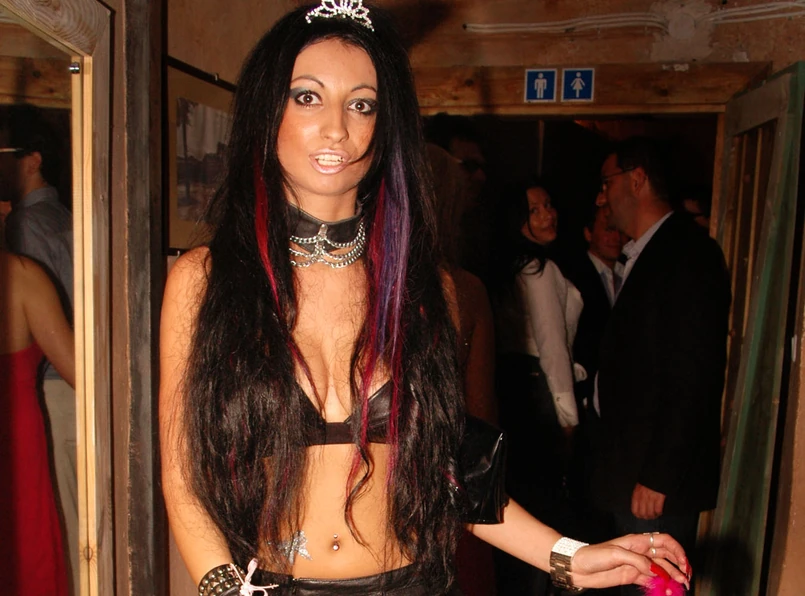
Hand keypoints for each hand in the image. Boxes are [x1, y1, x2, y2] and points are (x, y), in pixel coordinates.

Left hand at [570, 533, 690, 589]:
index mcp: (637, 541)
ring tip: (680, 587)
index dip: (677, 550)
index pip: (664, 540)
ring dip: (672, 577)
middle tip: (686, 578)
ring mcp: (637, 565)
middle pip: (666, 556)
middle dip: (679, 566)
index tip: (683, 563)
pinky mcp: (633, 576)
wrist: (579, 567)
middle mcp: (640, 552)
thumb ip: (638, 561)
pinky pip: (651, 580)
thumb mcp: (616, 554)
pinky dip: (661, 585)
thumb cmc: (594, 555)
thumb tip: (656, 571)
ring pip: (661, 570)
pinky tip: (667, 591)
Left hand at [631, 483, 665, 518]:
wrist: (655, 474)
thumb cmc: (647, 482)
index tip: (642, 516)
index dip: (639, 515)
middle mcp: (642, 498)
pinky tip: (659, 511)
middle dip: (647, 517)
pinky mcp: (659, 498)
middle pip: (643, 514)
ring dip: (653, 516)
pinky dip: (659, 512)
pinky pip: (658, 510)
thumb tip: (638, 507)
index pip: (635, 511)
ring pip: (650, 513)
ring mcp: (651, 498)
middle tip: (650, 516)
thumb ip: (637, 497)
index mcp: (636, 495)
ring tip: (655, 515)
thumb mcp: (638, 488)